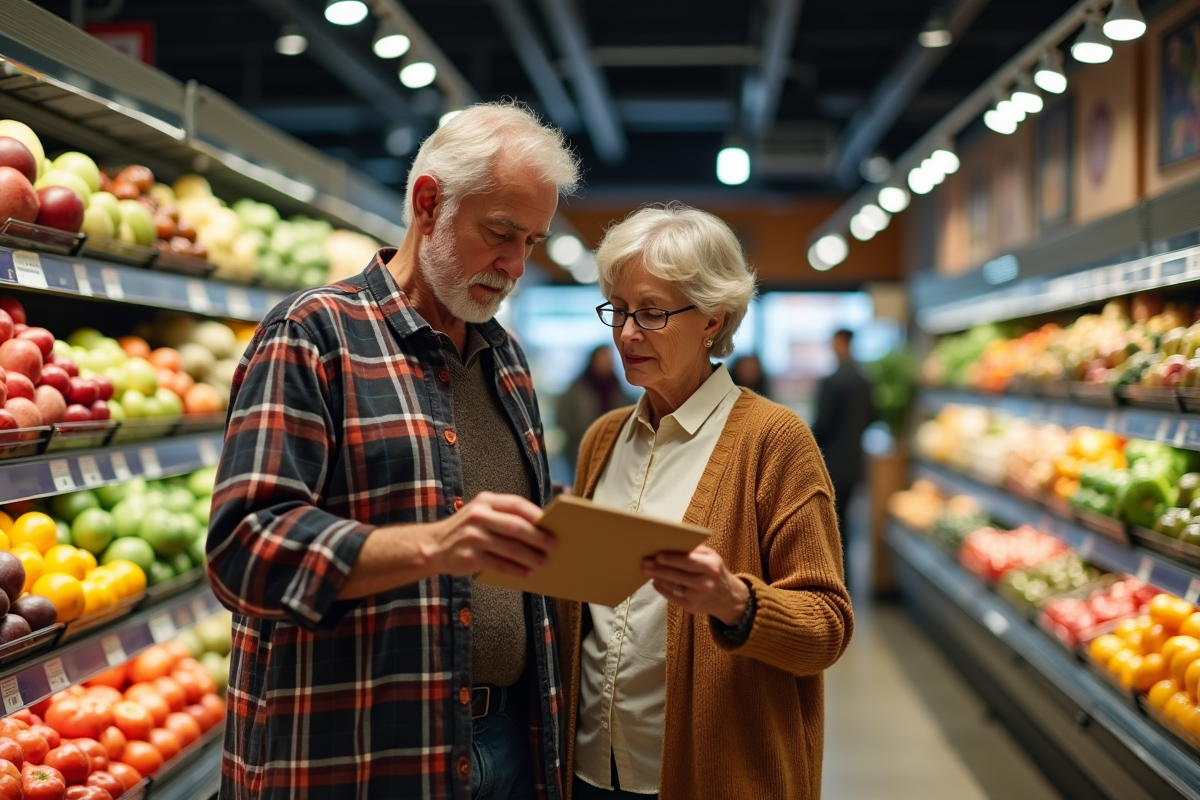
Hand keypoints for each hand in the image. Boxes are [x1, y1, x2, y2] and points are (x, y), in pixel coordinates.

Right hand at [423, 492, 555, 578]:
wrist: (433, 545)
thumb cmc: (466, 529)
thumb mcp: (481, 513)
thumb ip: (504, 516)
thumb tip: (540, 528)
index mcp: (485, 501)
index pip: (516, 504)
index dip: (536, 514)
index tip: (553, 523)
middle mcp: (478, 516)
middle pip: (516, 527)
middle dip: (538, 537)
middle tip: (553, 546)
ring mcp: (472, 537)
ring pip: (510, 548)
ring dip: (530, 557)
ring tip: (544, 562)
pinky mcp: (469, 557)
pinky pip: (499, 565)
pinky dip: (516, 570)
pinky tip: (527, 573)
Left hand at [642, 545, 748, 625]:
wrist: (728, 597)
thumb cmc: (715, 571)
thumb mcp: (712, 557)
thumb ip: (695, 550)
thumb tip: (672, 544)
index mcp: (711, 567)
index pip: (688, 562)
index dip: (671, 559)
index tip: (657, 555)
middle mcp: (706, 583)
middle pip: (677, 575)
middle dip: (659, 569)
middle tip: (645, 563)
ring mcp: (698, 596)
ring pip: (673, 586)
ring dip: (658, 578)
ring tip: (647, 571)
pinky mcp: (691, 607)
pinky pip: (672, 597)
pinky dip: (662, 589)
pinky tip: (656, 582)